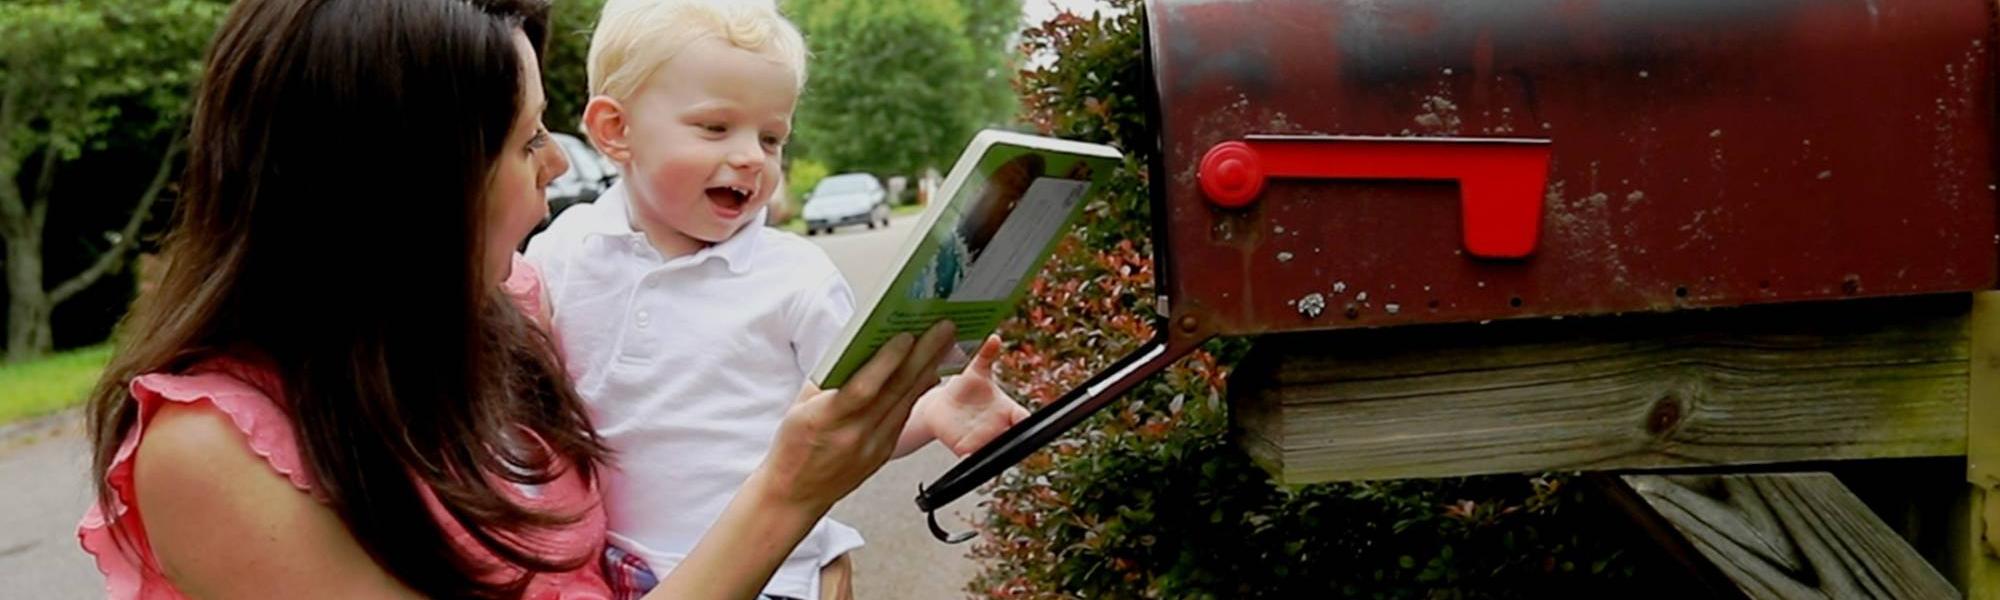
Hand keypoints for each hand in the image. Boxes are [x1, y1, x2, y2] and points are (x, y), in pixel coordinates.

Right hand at [757, 321, 957, 514]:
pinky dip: (916, 392)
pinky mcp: (882, 453)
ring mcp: (872, 446)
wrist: (796, 493)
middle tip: (943, 330)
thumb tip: (858, 346)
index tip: (906, 336)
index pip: (863, 388)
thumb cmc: (794, 446)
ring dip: (927, 370)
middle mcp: (854, 434)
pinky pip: (903, 417)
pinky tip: (929, 373)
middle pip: (895, 390)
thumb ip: (828, 378)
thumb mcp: (799, 407)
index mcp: (826, 419)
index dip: (887, 361)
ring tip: (943, 344)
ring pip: (905, 402)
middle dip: (922, 356)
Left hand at [915, 335, 1029, 456]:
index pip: (1023, 418)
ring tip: (986, 447)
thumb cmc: (965, 387)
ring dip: (992, 453)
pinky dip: (971, 461)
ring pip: (994, 453)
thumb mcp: (974, 369)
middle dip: (1012, 441)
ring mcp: (983, 441)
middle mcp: (998, 428)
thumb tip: (993, 337)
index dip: (1025, 421)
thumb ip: (985, 354)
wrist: (941, 406)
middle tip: (1005, 436)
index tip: (1023, 420)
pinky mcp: (965, 450)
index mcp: (1006, 410)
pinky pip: (972, 461)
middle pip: (1012, 439)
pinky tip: (968, 457)